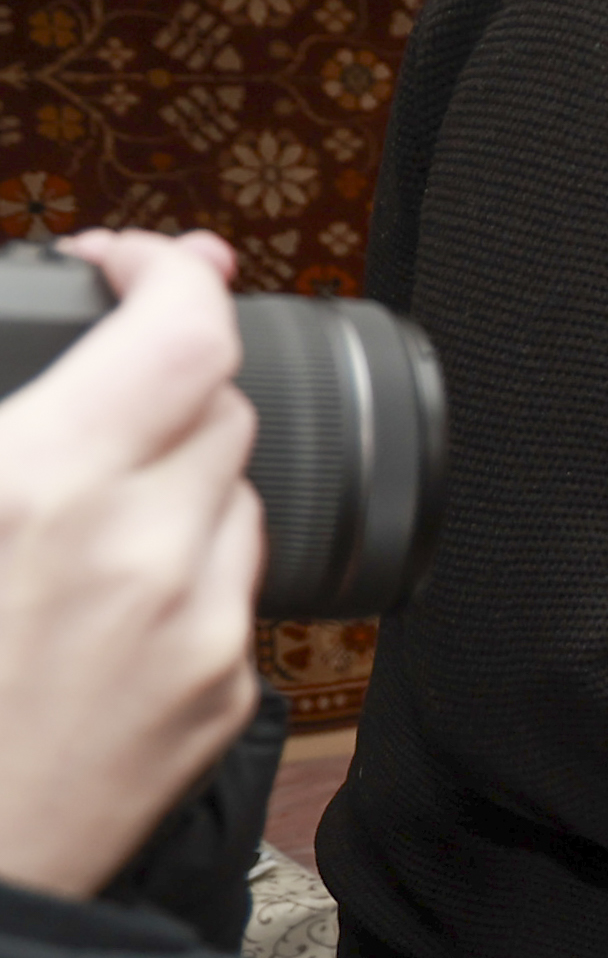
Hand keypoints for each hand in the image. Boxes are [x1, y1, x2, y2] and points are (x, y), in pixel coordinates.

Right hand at [0, 232, 262, 898]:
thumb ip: (2, 426)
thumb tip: (33, 388)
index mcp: (38, 490)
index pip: (184, 332)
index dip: (170, 271)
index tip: (134, 262)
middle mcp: (142, 551)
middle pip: (220, 402)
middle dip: (163, 375)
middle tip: (98, 379)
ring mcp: (200, 628)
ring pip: (234, 492)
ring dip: (179, 473)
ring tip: (86, 501)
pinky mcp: (227, 695)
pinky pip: (234, 586)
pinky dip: (186, 566)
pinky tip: (105, 597)